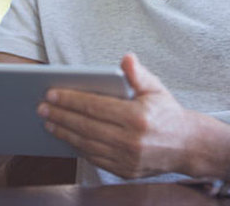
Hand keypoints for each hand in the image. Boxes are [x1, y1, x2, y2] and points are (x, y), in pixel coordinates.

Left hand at [37, 53, 192, 178]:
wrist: (188, 146)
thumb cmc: (167, 112)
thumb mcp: (156, 88)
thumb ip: (138, 73)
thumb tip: (126, 58)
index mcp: (137, 117)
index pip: (94, 106)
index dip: (70, 100)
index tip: (51, 94)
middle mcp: (131, 141)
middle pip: (86, 126)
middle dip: (60, 116)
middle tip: (41, 108)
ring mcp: (127, 160)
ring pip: (87, 145)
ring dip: (64, 133)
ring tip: (48, 122)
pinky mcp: (125, 171)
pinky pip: (95, 158)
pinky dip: (78, 147)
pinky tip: (66, 137)